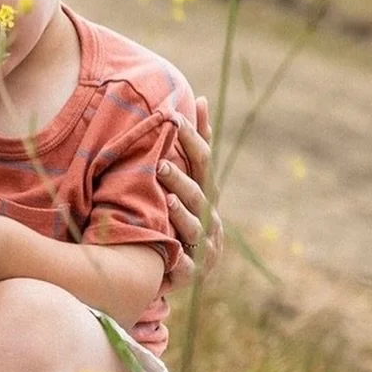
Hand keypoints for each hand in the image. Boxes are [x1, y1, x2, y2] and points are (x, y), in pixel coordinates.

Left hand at [159, 97, 222, 289]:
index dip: (195, 140)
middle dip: (181, 178)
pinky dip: (179, 253)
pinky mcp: (192, 273)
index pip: (204, 163)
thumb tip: (202, 98)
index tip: (177, 118)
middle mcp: (210, 218)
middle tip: (161, 162)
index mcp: (206, 196)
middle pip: (199, 194)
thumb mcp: (183, 186)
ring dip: (181, 212)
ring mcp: (204, 246)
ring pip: (194, 227)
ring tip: (168, 198)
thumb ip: (189, 149)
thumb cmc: (180, 221)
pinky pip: (185, 262)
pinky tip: (169, 244)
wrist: (182, 273)